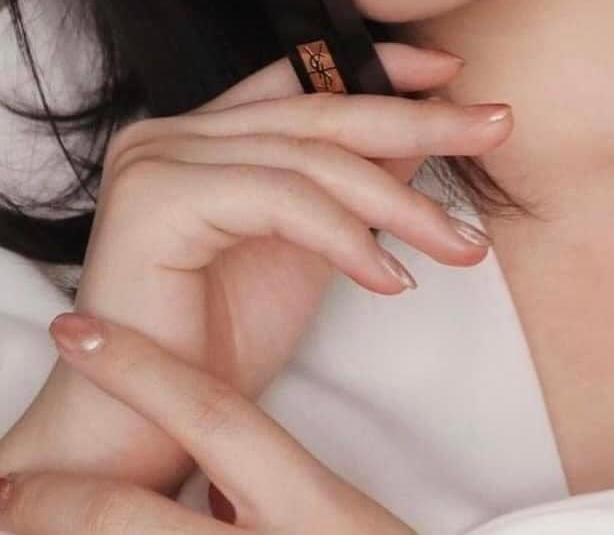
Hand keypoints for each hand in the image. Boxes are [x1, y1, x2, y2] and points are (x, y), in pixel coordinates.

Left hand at [0, 311, 419, 532]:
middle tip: (9, 489)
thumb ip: (282, 495)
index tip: (77, 330)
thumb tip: (210, 494)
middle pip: (128, 523)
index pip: (216, 420)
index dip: (141, 371)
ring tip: (25, 516)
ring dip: (73, 533)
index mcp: (312, 511)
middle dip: (57, 505)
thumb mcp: (349, 520)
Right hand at [10, 41, 509, 492]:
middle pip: (322, 114)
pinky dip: (347, 238)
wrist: (145, 425)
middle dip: (420, 120)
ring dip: (402, 203)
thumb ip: (355, 181)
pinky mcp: (156, 200)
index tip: (454, 70)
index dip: (383, 66)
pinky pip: (282, 201)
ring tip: (460, 242)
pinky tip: (393, 278)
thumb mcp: (313, 243)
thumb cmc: (222, 337)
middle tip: (495, 125)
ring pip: (312, 160)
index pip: (304, 78)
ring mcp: (158, 159)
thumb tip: (427, 128)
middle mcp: (174, 132)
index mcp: (205, 132)